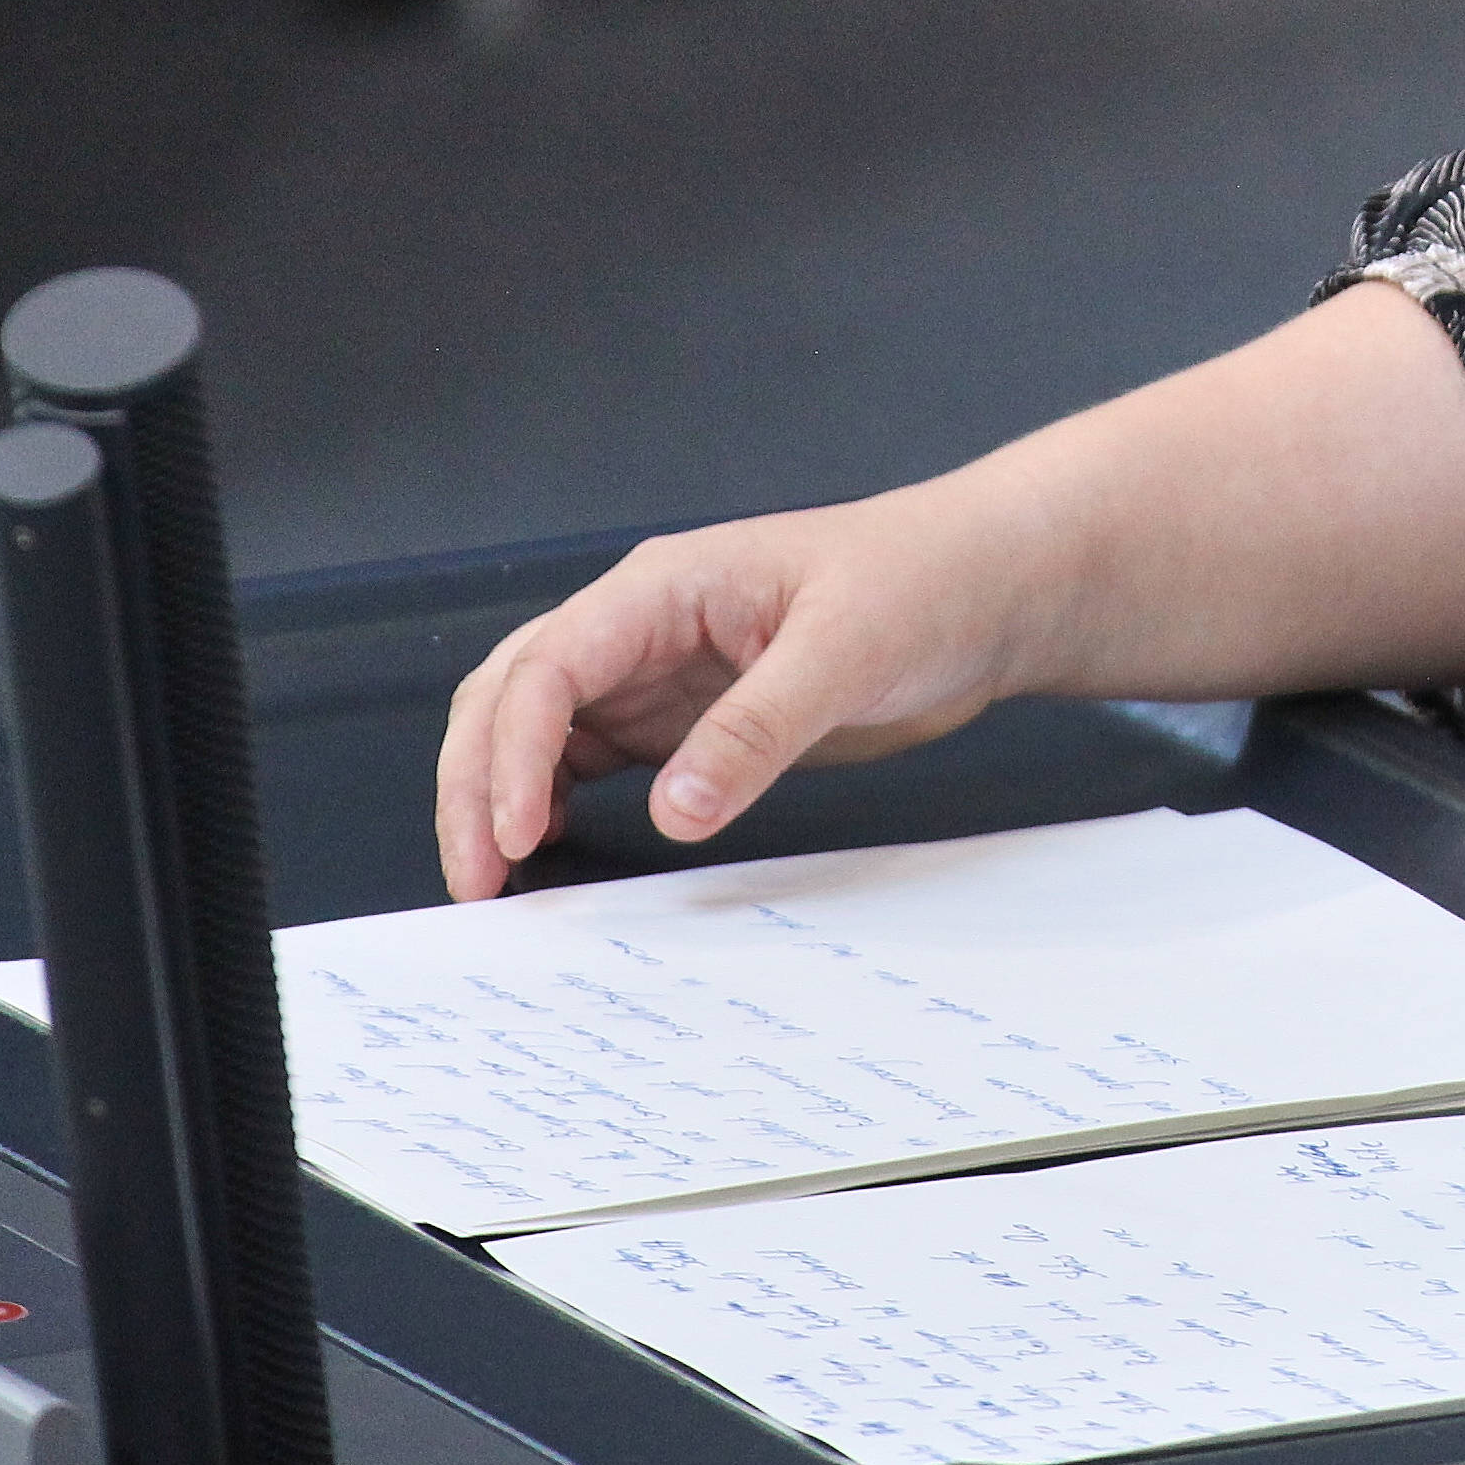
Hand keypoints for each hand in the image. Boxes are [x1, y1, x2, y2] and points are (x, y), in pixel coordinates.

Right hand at [430, 487, 1047, 901]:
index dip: (513, 751)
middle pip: (510, 696)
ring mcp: (656, 671)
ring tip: (494, 882)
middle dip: (476, 783)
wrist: (988, 588)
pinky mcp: (683, 717)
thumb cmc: (924, 582)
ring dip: (500, 796)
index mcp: (664, 587)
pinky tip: (547, 851)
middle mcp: (641, 625)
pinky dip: (551, 803)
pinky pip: (589, 759)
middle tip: (477, 879)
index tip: (514, 832)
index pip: (549, 666)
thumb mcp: (847, 649)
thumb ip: (760, 728)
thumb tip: (677, 810)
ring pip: (534, 730)